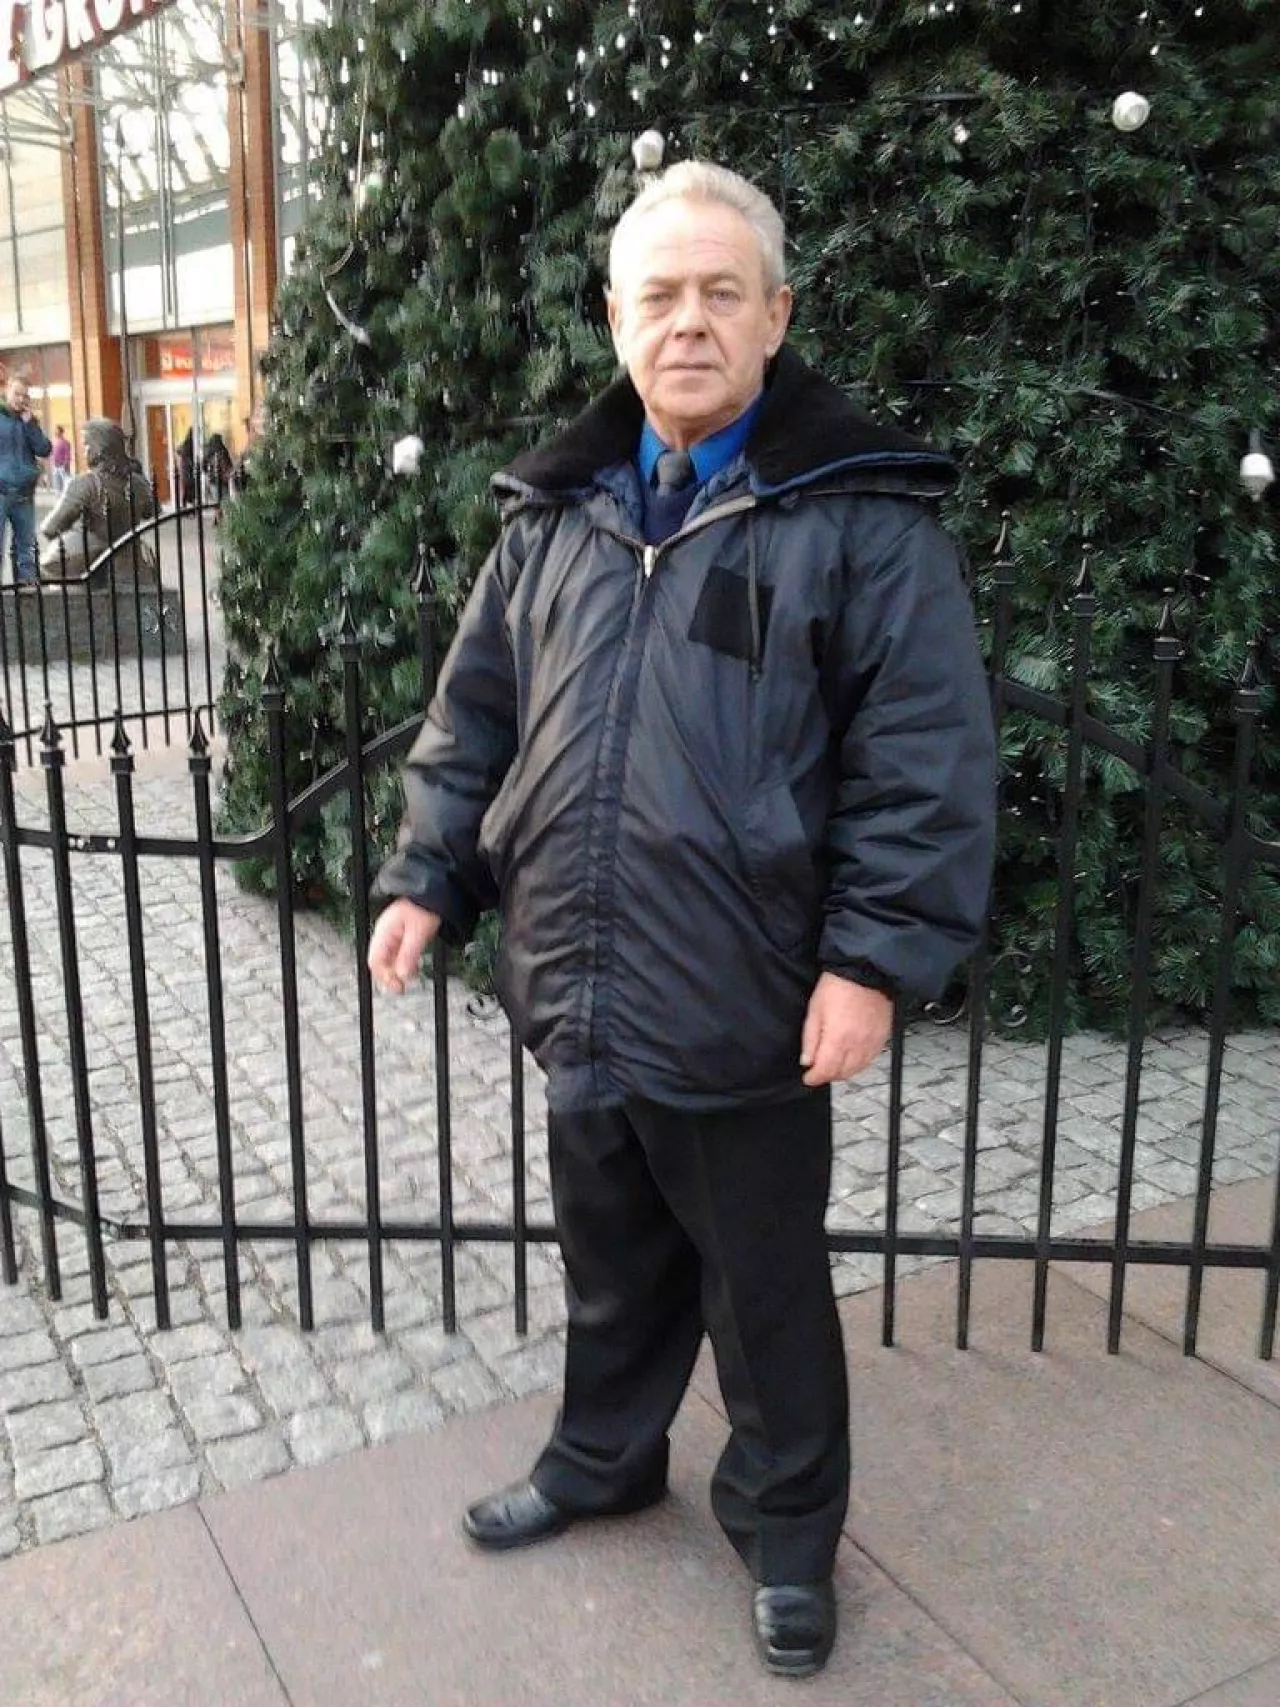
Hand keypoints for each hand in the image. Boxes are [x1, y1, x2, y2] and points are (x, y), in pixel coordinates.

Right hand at [366, 898, 440, 993]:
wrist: (433, 892)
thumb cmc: (424, 907)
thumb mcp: (418, 934)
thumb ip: (409, 955)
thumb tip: (402, 976)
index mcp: (384, 932)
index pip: (375, 961)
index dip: (384, 977)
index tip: (398, 987)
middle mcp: (384, 934)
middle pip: (380, 962)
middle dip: (390, 976)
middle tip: (403, 987)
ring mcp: (391, 933)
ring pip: (388, 958)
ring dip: (397, 970)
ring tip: (411, 977)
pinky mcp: (401, 933)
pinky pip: (397, 952)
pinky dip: (403, 962)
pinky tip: (414, 966)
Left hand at [800, 971, 892, 1086]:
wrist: (865, 971)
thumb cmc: (838, 985)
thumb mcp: (815, 1010)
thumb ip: (810, 1038)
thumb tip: (807, 1060)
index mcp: (838, 1038)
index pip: (825, 1070)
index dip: (814, 1078)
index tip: (808, 1077)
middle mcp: (857, 1044)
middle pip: (842, 1073)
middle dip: (828, 1075)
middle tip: (819, 1070)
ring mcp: (872, 1042)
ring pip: (858, 1069)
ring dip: (844, 1072)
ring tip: (834, 1065)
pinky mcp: (882, 1037)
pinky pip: (871, 1059)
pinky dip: (860, 1064)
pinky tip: (852, 1058)